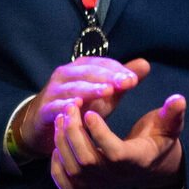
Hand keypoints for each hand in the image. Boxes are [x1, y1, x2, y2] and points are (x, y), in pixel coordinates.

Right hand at [9, 57, 149, 161]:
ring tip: (107, 91)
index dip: (117, 70)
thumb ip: (121, 80)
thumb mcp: (103, 94)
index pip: (101, 64)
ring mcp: (53, 91)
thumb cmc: (78, 106)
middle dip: (108, 77)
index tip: (134, 79)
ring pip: (73, 87)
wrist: (43, 124)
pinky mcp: (45, 109)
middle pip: (88, 72)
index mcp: (80, 67)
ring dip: (90, 89)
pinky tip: (78, 108)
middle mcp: (66, 75)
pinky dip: (66, 106)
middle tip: (125, 83)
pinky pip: (56, 106)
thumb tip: (145, 64)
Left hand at [50, 93, 187, 188]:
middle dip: (74, 132)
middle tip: (70, 106)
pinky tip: (57, 144)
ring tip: (61, 117)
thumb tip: (179, 98)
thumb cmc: (158, 142)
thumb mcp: (169, 128)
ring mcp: (100, 186)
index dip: (100, 133)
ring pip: (73, 169)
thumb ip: (173, 115)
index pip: (114, 153)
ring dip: (62, 142)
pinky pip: (65, 185)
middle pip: (87, 160)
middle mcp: (116, 177)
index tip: (90, 112)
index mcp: (136, 161)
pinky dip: (56, 166)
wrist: (151, 169)